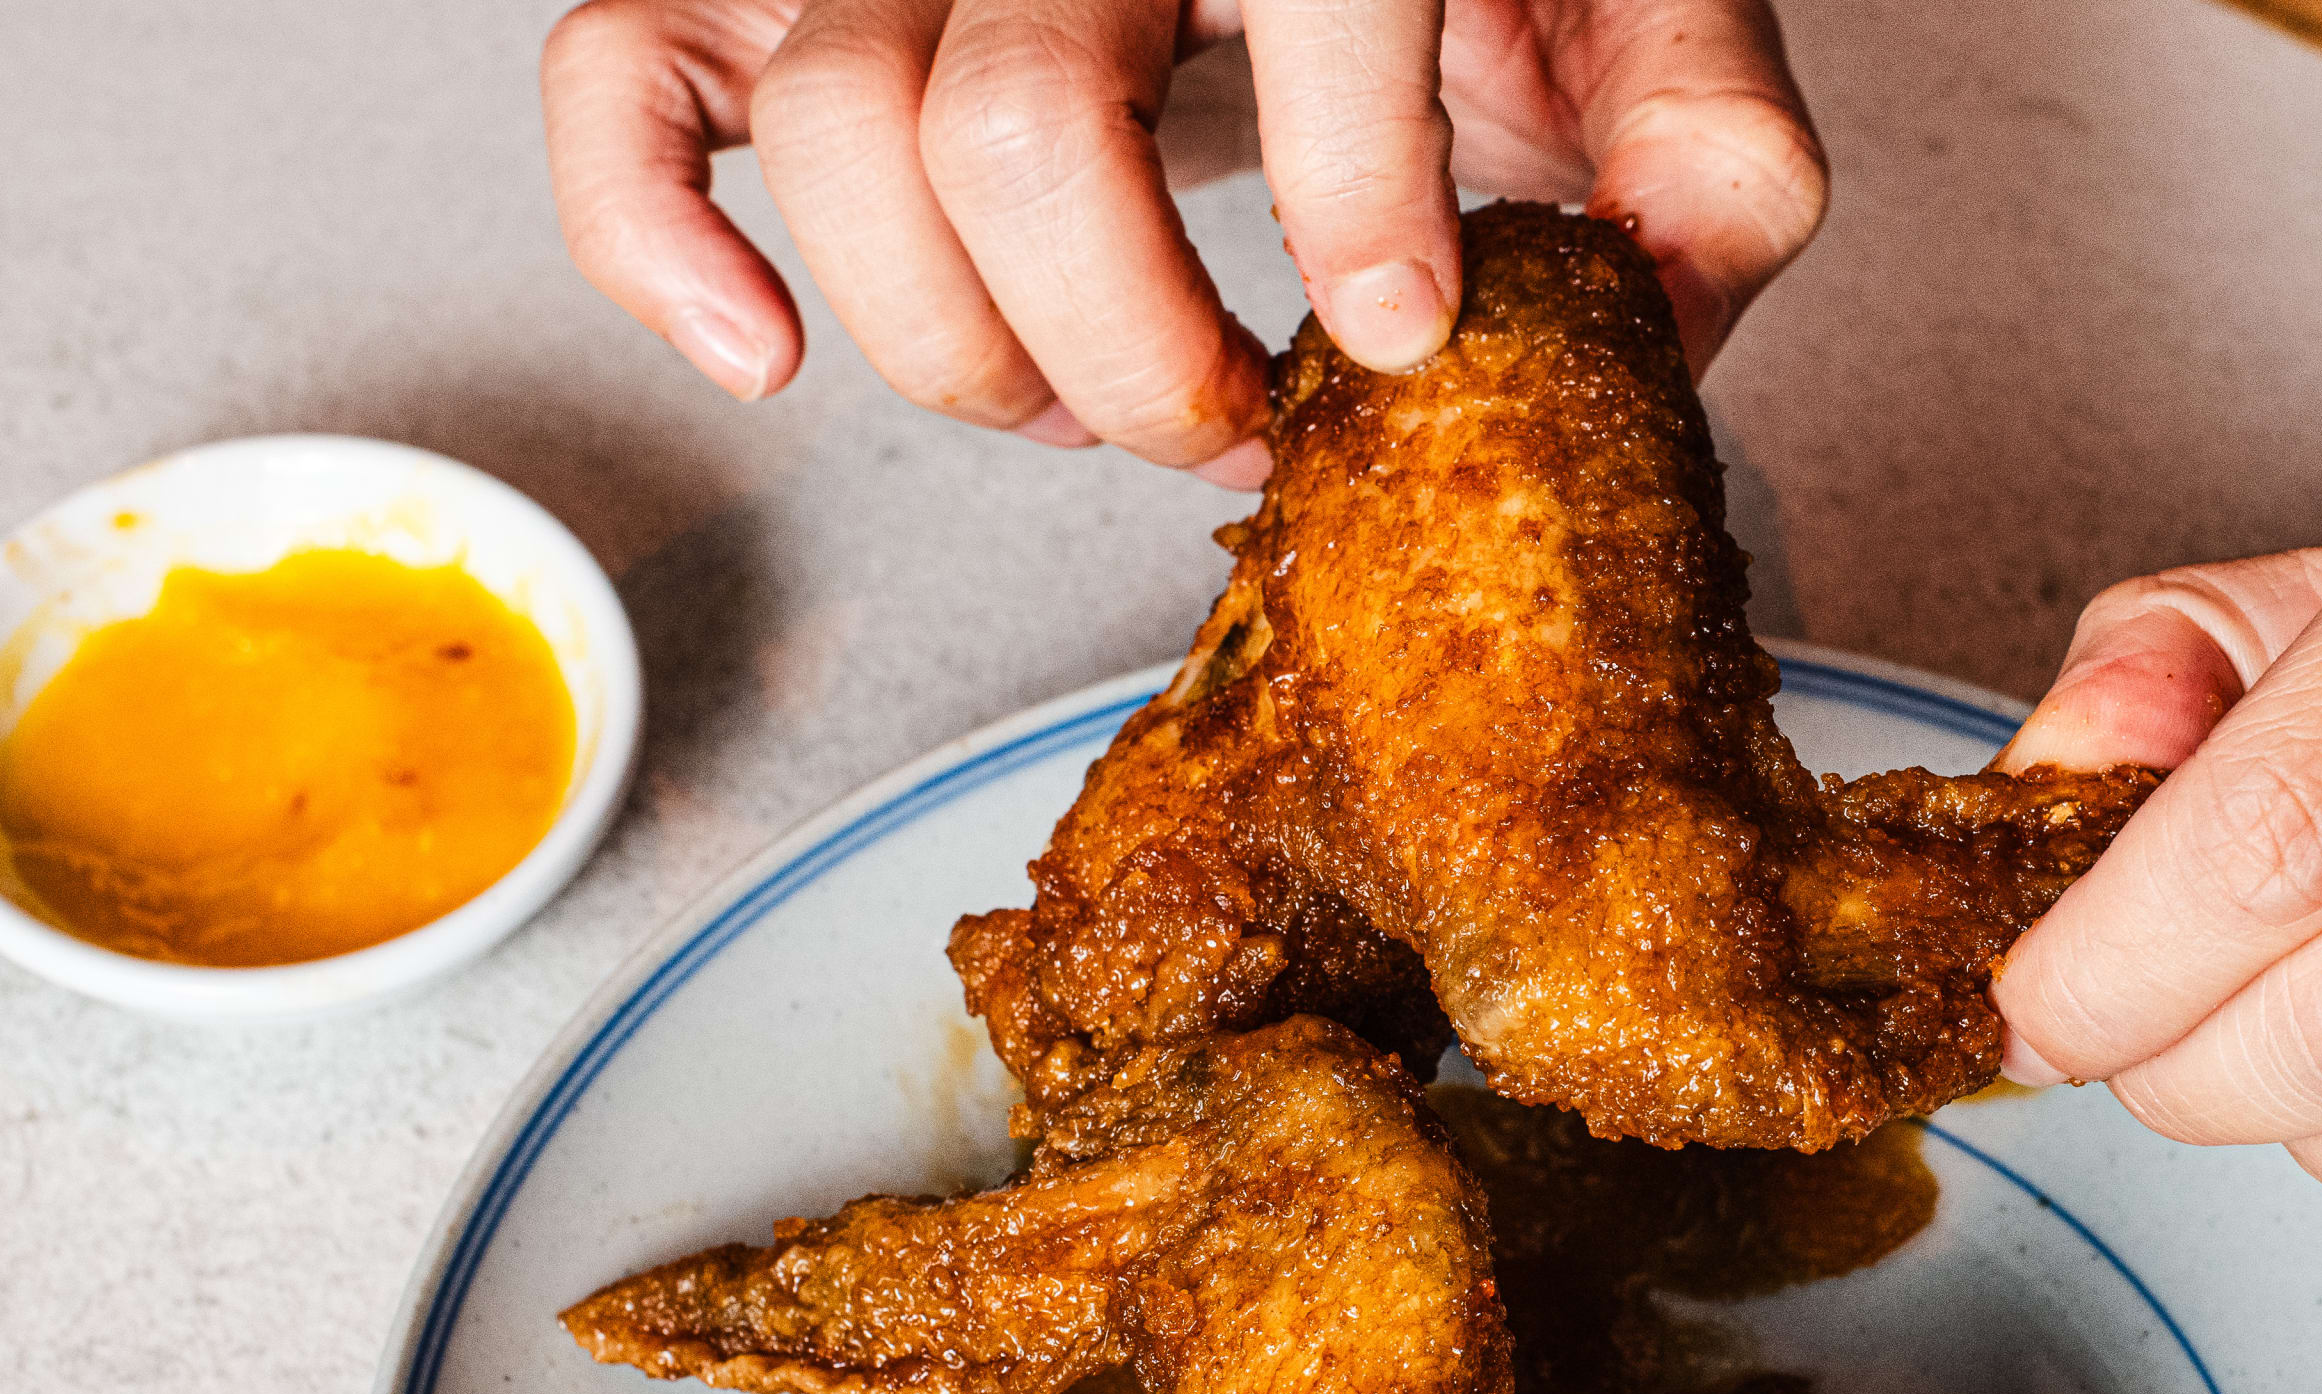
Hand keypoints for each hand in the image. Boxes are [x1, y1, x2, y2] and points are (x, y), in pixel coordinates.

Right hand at [539, 0, 1826, 481]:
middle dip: (1125, 352)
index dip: (1355, 189)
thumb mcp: (1628, 10)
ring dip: (956, 346)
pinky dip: (651, 239)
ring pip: (831, 130)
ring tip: (1083, 397)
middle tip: (1234, 424)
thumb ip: (1699, 132)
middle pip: (1005, 121)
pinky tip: (766, 356)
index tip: (1399, 340)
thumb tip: (1673, 279)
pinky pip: (622, 80)